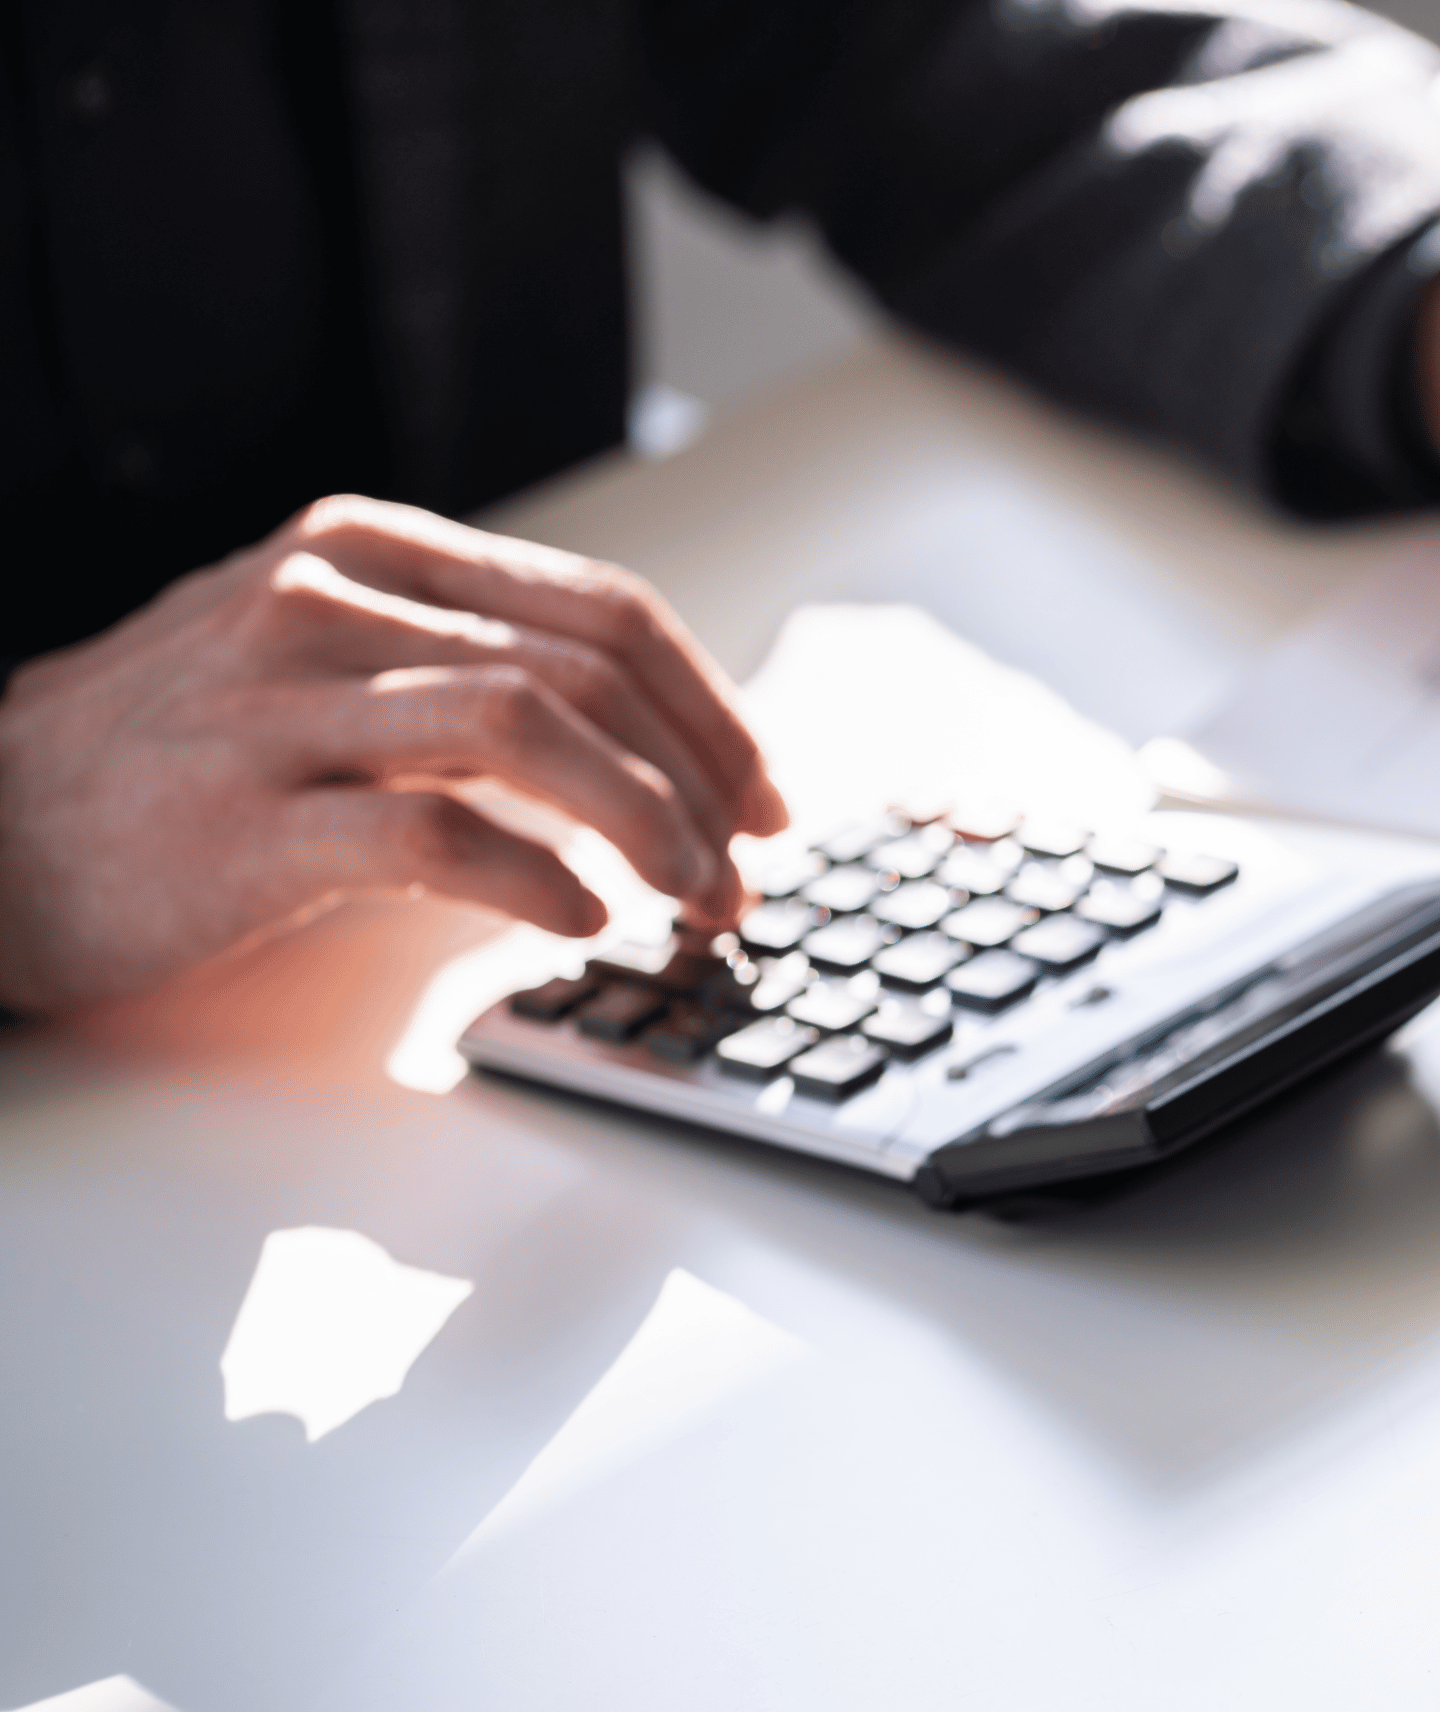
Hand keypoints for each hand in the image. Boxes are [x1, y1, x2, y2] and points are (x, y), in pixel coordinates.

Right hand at [0, 496, 789, 1012]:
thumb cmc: (166, 761)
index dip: (710, 706)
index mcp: (368, 552)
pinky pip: (435, 833)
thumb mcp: (315, 663)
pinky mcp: (245, 816)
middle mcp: (330, 600)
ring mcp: (281, 703)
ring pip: (532, 729)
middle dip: (705, 775)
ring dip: (648, 824)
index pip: (600, 608)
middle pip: (591, 665)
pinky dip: (536, 878)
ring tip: (692, 900)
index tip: (763, 792)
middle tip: (751, 866)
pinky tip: (580, 920)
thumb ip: (457, 669)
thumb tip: (635, 740)